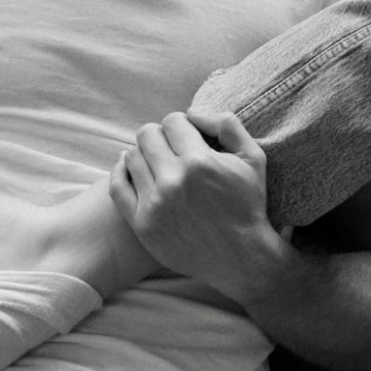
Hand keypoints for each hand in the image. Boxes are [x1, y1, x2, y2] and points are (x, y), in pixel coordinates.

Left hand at [109, 111, 284, 300]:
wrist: (240, 257)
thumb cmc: (247, 204)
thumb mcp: (253, 156)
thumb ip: (226, 124)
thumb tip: (191, 113)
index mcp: (199, 161)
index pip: (172, 121)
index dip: (181, 124)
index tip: (187, 136)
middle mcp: (173, 181)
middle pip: (147, 135)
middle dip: (160, 135)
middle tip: (172, 148)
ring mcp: (154, 205)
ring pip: (132, 157)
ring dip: (145, 154)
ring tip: (160, 163)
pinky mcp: (142, 225)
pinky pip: (117, 187)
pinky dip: (121, 171)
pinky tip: (132, 169)